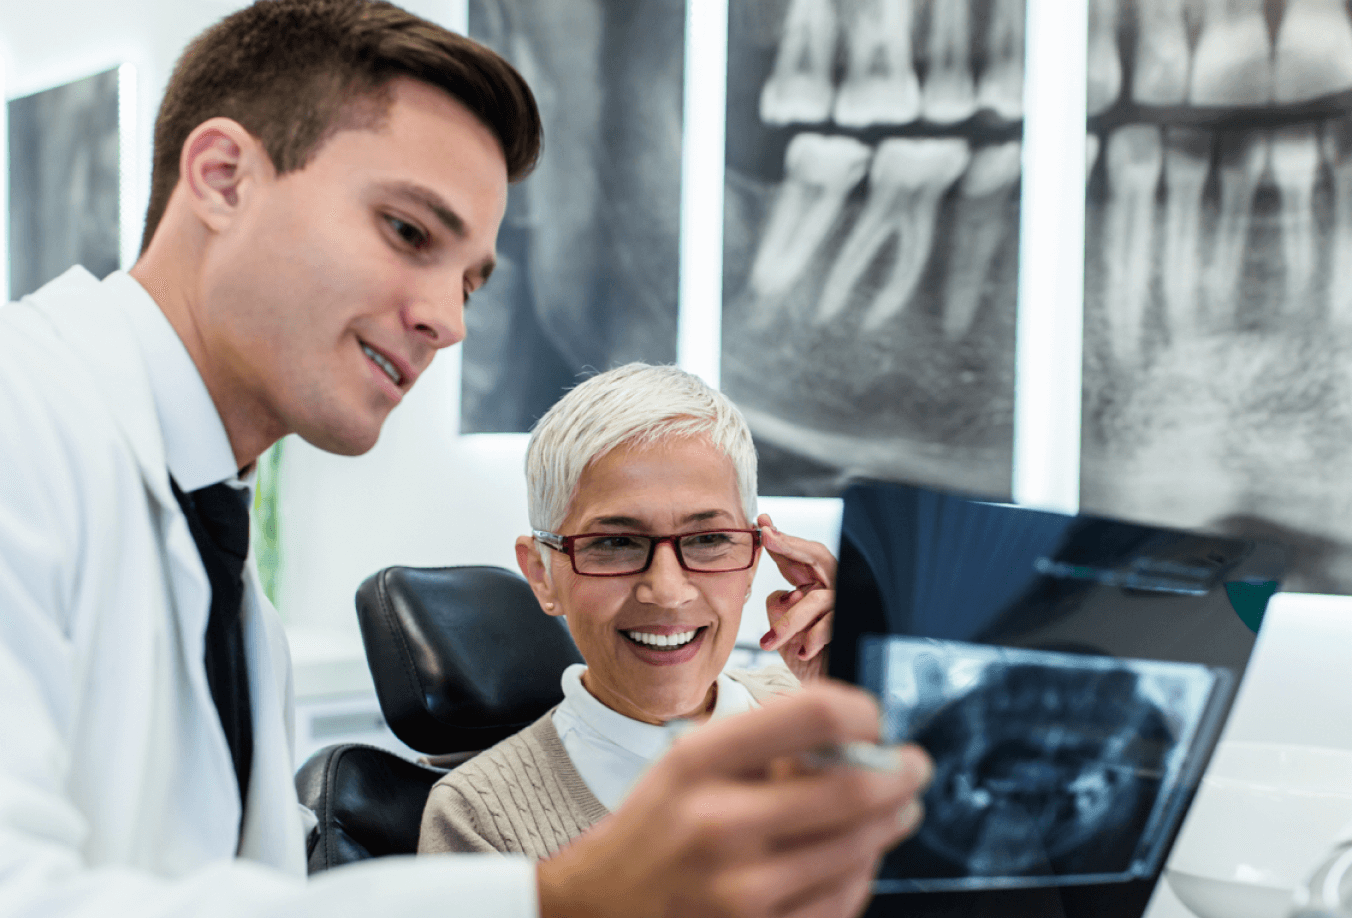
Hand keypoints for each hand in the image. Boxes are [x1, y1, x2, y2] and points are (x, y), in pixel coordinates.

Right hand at [536, 682, 932, 917]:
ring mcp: (740, 893)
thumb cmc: (655, 829)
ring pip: (859, 849)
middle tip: (912, 766)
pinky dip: (861, 873)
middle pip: (854, 789)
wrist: (597, 911)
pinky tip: (855, 857)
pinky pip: (843, 902)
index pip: (813, 716)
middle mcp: (719, 825)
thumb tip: (855, 737)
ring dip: (890, 822)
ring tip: (893, 809)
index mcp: (697, 763)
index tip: (872, 719)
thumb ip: (766, 745)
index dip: (862, 711)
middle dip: (901, 773)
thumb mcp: (688, 764)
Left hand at [758, 513, 835, 681]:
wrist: (825, 685)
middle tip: (767, 535)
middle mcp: (832, 588)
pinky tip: (802, 652)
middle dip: (790, 544)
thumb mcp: (782, 626)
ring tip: (769, 643)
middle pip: (817, 556)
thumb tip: (782, 594)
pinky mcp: (850, 625)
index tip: (762, 522)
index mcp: (814, 584)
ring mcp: (843, 605)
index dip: (779, 538)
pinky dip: (812, 638)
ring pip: (815, 599)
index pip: (796, 556)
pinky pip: (828, 624)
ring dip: (789, 622)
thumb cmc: (803, 653)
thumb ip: (778, 604)